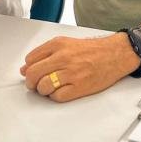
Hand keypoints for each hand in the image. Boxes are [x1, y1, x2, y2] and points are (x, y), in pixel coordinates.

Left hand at [19, 33, 140, 102]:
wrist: (114, 54)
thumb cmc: (92, 50)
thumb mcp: (66, 44)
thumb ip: (45, 53)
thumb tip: (26, 68)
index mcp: (58, 44)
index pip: (30, 59)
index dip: (28, 69)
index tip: (31, 72)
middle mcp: (63, 57)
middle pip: (33, 74)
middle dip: (31, 82)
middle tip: (35, 84)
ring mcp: (71, 73)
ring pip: (43, 87)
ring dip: (43, 90)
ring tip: (50, 88)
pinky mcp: (79, 87)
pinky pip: (57, 97)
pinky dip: (55, 97)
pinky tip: (61, 91)